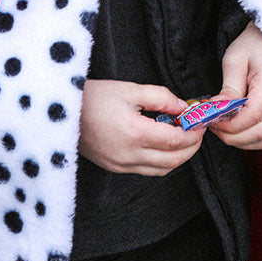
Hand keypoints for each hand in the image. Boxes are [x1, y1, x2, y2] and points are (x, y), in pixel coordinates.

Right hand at [78, 79, 204, 175]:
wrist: (61, 112)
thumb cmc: (92, 97)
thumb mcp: (129, 89)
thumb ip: (160, 97)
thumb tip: (183, 106)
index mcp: (135, 133)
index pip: (176, 140)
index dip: (193, 132)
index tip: (201, 121)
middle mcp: (129, 155)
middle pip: (174, 159)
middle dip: (192, 146)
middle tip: (198, 130)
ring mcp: (121, 165)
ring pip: (162, 169)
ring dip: (179, 156)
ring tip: (184, 138)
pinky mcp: (115, 168)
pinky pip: (147, 170)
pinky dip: (162, 162)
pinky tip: (163, 146)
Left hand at [208, 21, 261, 149]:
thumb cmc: (251, 47)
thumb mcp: (234, 60)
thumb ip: (229, 88)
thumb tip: (218, 111)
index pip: (253, 115)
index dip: (230, 123)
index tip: (211, 119)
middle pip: (260, 133)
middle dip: (232, 135)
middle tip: (212, 125)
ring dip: (240, 140)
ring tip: (221, 127)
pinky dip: (250, 139)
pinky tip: (234, 129)